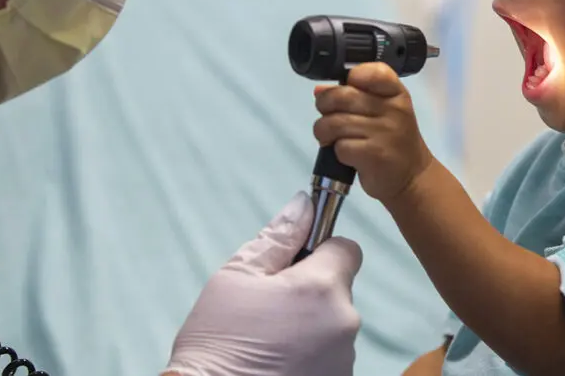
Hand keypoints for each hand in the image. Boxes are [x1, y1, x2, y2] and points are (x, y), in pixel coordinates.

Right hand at [163, 192, 362, 375]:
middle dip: (310, 292)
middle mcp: (344, 323)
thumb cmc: (217, 342)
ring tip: (269, 342)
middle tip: (268, 309)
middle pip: (338, 289)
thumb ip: (278, 237)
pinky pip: (330, 355)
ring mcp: (345, 359)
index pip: (346, 249)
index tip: (293, 265)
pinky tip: (278, 364)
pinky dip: (311, 355)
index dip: (321, 251)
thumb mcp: (236, 277)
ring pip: (333, 324)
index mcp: (322, 287)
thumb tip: (304, 203)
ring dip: (311, 326)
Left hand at [313, 62, 434, 202]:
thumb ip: (354, 97)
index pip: (372, 72)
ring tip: (330, 138)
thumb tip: (319, 91)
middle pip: (343, 96)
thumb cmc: (392, 141)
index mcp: (396, 93)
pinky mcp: (374, 155)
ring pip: (335, 122)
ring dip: (324, 132)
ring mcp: (385, 132)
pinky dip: (335, 152)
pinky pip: (340, 146)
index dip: (352, 76)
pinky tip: (345, 154)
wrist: (412, 178)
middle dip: (324, 105)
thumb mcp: (383, 112)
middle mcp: (393, 109)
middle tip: (327, 116)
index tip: (348, 88)